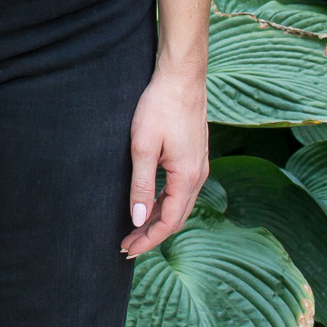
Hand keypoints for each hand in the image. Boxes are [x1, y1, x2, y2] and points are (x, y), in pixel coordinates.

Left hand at [120, 59, 208, 259]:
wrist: (181, 78)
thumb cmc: (160, 107)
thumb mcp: (143, 147)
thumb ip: (141, 186)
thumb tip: (138, 219)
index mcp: (187, 177)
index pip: (169, 222)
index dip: (148, 240)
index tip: (127, 249)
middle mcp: (199, 175)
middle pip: (176, 217)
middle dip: (152, 234)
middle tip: (127, 246)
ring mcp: (199, 166)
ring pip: (179, 204)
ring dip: (158, 220)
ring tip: (135, 230)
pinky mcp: (194, 157)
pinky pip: (181, 191)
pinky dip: (164, 203)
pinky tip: (149, 205)